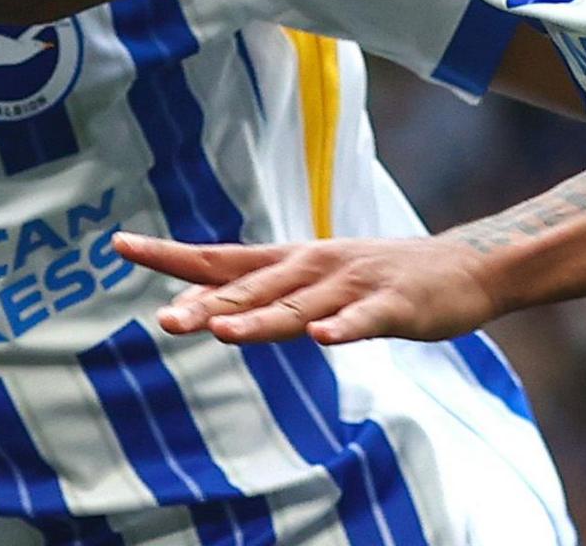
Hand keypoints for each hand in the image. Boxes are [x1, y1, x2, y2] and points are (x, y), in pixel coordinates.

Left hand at [113, 231, 504, 345]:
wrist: (465, 267)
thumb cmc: (380, 276)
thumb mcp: (314, 278)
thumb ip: (262, 292)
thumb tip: (200, 304)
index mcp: (291, 261)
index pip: (220, 257)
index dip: (172, 254)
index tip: (120, 244)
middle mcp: (314, 266)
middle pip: (252, 289)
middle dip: (207, 306)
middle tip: (163, 320)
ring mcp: (354, 285)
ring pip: (300, 307)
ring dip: (261, 320)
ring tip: (222, 335)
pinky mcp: (395, 305)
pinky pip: (365, 320)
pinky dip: (344, 328)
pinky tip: (324, 340)